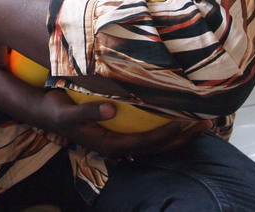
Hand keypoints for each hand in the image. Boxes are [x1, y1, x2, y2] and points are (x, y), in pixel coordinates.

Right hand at [33, 89, 211, 158]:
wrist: (47, 113)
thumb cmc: (58, 111)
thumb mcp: (68, 112)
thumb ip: (89, 112)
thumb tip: (111, 108)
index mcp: (108, 145)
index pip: (143, 143)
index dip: (164, 134)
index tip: (183, 122)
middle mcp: (118, 146)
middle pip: (156, 146)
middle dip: (182, 137)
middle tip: (207, 124)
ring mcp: (121, 140)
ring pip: (156, 142)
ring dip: (179, 134)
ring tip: (202, 122)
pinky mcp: (121, 132)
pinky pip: (149, 133)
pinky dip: (166, 127)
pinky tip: (179, 117)